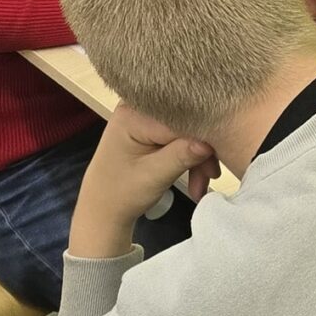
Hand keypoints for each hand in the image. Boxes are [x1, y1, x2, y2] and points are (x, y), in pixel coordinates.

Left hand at [68, 106, 213, 258]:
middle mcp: (140, 106)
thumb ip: (181, 156)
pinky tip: (197, 179)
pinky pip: (181, 137)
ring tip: (201, 186)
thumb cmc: (120, 193)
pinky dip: (191, 158)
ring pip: (187, 132)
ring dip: (198, 159)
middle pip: (186, 123)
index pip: (180, 119)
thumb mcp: (152, 177)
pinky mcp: (153, 128)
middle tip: (209, 179)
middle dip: (201, 152)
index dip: (203, 138)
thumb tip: (209, 142)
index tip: (214, 164)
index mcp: (134, 113)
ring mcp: (147, 117)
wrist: (102, 209)